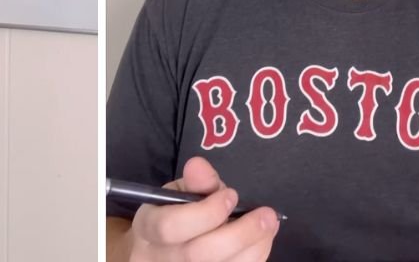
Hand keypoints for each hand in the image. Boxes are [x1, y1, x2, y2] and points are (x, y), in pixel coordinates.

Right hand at [129, 157, 278, 260]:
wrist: (162, 253)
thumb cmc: (173, 216)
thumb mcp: (178, 193)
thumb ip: (194, 182)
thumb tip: (199, 166)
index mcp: (148, 230)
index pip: (170, 227)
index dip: (205, 212)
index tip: (231, 195)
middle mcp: (162, 259)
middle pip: (198, 255)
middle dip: (238, 234)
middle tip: (266, 215)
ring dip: (253, 247)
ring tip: (270, 224)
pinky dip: (254, 257)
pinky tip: (263, 240)